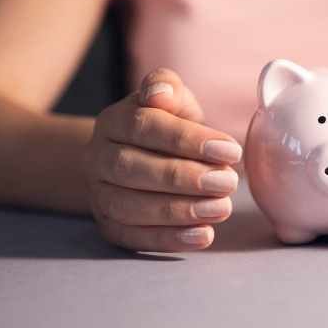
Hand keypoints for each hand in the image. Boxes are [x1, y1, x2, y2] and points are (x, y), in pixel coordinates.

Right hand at [83, 68, 242, 251]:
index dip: (188, 140)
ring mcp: (98, 194)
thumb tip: (159, 92)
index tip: (231, 150)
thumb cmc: (168, 125)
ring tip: (222, 208)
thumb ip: (168, 87)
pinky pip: (133, 238)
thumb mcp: (173, 99)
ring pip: (129, 207)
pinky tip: (203, 235)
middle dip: (184, 178)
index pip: (144, 127)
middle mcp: (97, 158)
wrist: (144, 157)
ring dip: (179, 211)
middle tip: (228, 182)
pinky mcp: (109, 226)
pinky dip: (169, 239)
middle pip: (132, 169)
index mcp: (112, 121)